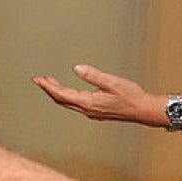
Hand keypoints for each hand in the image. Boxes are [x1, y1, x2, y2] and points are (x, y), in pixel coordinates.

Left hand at [33, 65, 157, 124]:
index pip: (62, 95)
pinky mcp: (96, 112)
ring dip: (57, 93)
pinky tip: (69, 91)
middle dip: (49, 90)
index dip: (48, 87)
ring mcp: (91, 112)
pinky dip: (67, 97)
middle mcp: (87, 110)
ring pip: (68, 104)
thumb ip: (93, 75)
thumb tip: (77, 68)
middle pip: (62, 101)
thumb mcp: (112, 82)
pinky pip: (76, 105)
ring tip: (50, 83)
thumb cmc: (130, 95)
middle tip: (39, 80)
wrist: (143, 110)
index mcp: (88, 102)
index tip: (38, 79)